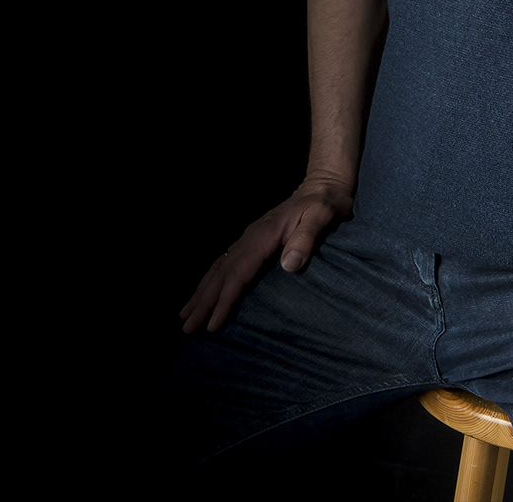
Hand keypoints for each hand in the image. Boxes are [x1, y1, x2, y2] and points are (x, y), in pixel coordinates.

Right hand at [178, 173, 353, 333]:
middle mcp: (250, 237)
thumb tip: (288, 265)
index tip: (212, 323)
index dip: (224, 299)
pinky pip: (225, 263)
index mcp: (264, 235)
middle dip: (203, 302)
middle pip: (221, 273)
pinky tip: (203, 292)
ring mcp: (249, 238)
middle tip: (187, 329)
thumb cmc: (327, 203)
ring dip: (201, 293)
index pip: (239, 272)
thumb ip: (306, 239)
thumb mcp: (323, 217)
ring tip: (185, 316)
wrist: (325, 184)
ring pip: (218, 268)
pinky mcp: (253, 241)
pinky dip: (210, 280)